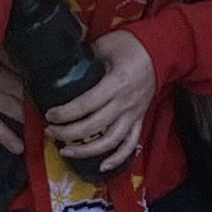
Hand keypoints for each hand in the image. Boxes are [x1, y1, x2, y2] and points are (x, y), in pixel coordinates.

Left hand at [44, 31, 154, 174]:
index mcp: (116, 83)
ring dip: (87, 150)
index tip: (49, 114)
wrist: (161, 50)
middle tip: (50, 131)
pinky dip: (118, 158)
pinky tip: (102, 166)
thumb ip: (85, 57)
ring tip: (66, 151)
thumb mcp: (105, 45)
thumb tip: (61, 64)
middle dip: (69, 133)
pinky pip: (130, 144)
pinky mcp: (139, 119)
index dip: (65, 113)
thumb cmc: (131, 45)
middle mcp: (125, 103)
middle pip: (94, 126)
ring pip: (110, 141)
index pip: (86, 104)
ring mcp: (134, 114)